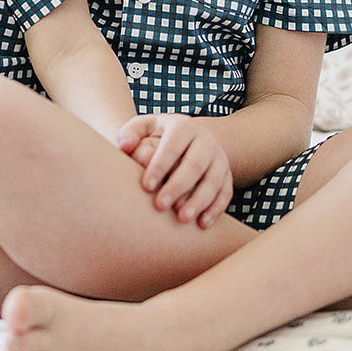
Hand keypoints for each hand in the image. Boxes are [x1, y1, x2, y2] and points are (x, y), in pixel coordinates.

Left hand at [116, 114, 232, 227]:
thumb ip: (131, 133)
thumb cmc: (160, 136)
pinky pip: (225, 193)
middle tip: (160, 205)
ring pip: (214, 181)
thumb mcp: (146, 127)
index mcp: (184, 126)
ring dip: (199, 201)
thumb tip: (124, 146)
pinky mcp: (227, 176)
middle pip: (196, 164)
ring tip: (181, 218)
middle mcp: (206, 141)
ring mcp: (219, 158)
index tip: (146, 186)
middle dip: (178, 186)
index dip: (160, 165)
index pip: (173, 145)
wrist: (193, 139)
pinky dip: (215, 209)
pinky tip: (202, 224)